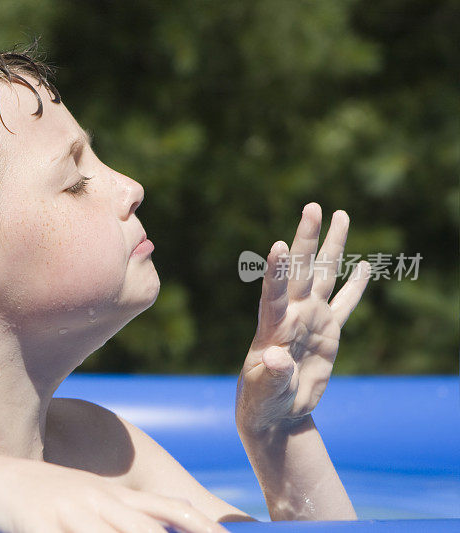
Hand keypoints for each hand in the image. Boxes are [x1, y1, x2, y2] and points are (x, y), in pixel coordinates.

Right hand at [0, 455, 227, 532]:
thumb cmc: (45, 498)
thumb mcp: (88, 500)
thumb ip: (123, 517)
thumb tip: (163, 525)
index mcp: (114, 495)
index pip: (173, 509)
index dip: (206, 529)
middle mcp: (99, 500)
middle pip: (150, 532)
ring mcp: (69, 513)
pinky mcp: (38, 526)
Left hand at [236, 202, 369, 435]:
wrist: (275, 412)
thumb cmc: (262, 401)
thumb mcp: (264, 392)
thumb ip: (271, 375)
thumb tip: (278, 358)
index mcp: (273, 327)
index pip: (274, 292)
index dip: (277, 270)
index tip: (280, 245)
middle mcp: (292, 315)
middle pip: (301, 270)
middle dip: (308, 239)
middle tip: (313, 206)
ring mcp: (311, 320)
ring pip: (324, 276)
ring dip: (331, 247)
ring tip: (340, 215)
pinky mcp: (329, 333)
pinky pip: (344, 305)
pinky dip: (355, 287)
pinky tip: (363, 266)